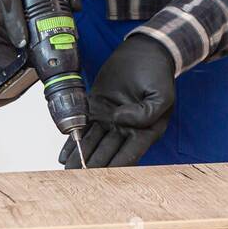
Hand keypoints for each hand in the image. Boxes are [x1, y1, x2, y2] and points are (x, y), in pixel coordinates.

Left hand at [61, 34, 175, 167]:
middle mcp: (126, 129)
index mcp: (146, 130)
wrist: (146, 52)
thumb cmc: (159, 74)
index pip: (129, 153)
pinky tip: (64, 154)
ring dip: (80, 157)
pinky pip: (84, 126)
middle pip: (107, 152)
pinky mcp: (97, 107)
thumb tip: (118, 120)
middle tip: (78, 176)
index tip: (100, 175)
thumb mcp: (162, 95)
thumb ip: (145, 113)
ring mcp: (110, 119)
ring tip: (68, 170)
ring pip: (93, 142)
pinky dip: (74, 140)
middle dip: (93, 165)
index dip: (115, 165)